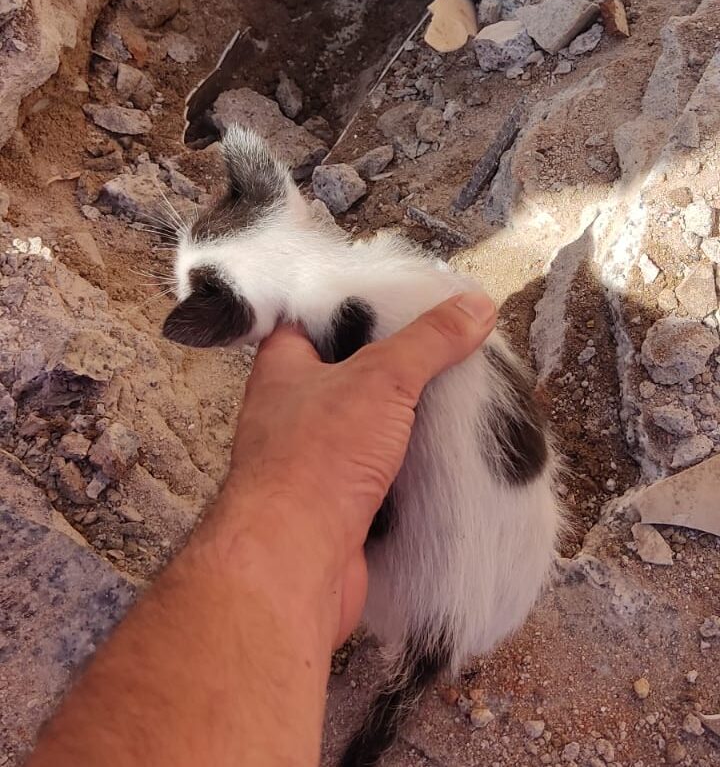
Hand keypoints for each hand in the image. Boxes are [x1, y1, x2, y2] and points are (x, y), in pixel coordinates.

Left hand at [225, 292, 496, 645]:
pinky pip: (380, 469)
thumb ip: (429, 340)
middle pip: (350, 369)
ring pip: (368, 422)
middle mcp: (292, 408)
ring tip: (459, 390)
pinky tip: (446, 448)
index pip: (315, 314)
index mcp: (283, 365)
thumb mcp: (381, 377)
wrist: (296, 563)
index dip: (357, 300)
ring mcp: (315, 458)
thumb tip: (475, 305)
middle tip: (446, 342)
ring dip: (407, 415)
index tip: (405, 293)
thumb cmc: (315, 459)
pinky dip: (409, 461)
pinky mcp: (339, 502)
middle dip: (395, 362)